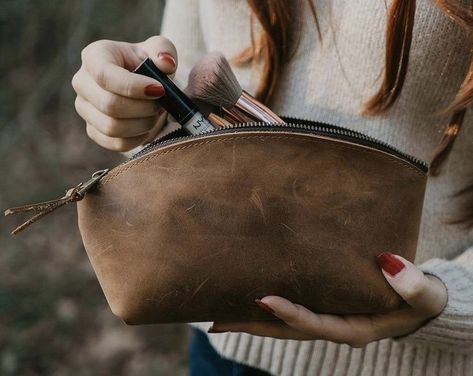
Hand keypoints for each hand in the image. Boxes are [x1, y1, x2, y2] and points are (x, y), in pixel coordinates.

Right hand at [72, 36, 177, 150]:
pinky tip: (148, 125)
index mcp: (94, 56)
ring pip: (112, 127)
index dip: (133, 87)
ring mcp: (84, 109)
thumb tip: (166, 63)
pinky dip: (138, 138)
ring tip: (156, 113)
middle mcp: (82, 82)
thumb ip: (164, 51)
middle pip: (110, 105)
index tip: (160, 89)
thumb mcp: (159, 51)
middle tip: (161, 104)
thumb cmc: (150, 66)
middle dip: (143, 108)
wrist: (145, 87)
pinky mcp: (93, 131)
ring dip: (143, 124)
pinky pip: (116, 143)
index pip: (105, 75)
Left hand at [209, 252, 447, 347]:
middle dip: (253, 325)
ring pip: (284, 323)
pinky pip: (292, 308)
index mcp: (355, 328)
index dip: (289, 314)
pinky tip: (247, 296)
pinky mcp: (325, 306)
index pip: (316, 324)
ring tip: (218, 313)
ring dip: (253, 318)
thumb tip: (388, 261)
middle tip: (216, 321)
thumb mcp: (424, 294)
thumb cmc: (421, 299)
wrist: (418, 303)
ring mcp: (327, 318)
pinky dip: (269, 307)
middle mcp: (335, 327)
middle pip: (287, 329)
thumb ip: (412, 284)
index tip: (262, 299)